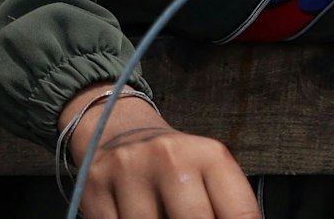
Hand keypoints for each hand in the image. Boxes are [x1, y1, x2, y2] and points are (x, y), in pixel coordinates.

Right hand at [64, 87, 258, 218]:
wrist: (116, 125)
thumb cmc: (172, 163)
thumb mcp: (210, 175)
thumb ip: (228, 208)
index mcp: (209, 156)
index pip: (240, 216)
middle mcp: (168, 157)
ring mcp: (127, 169)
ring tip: (162, 218)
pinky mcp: (94, 183)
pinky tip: (132, 217)